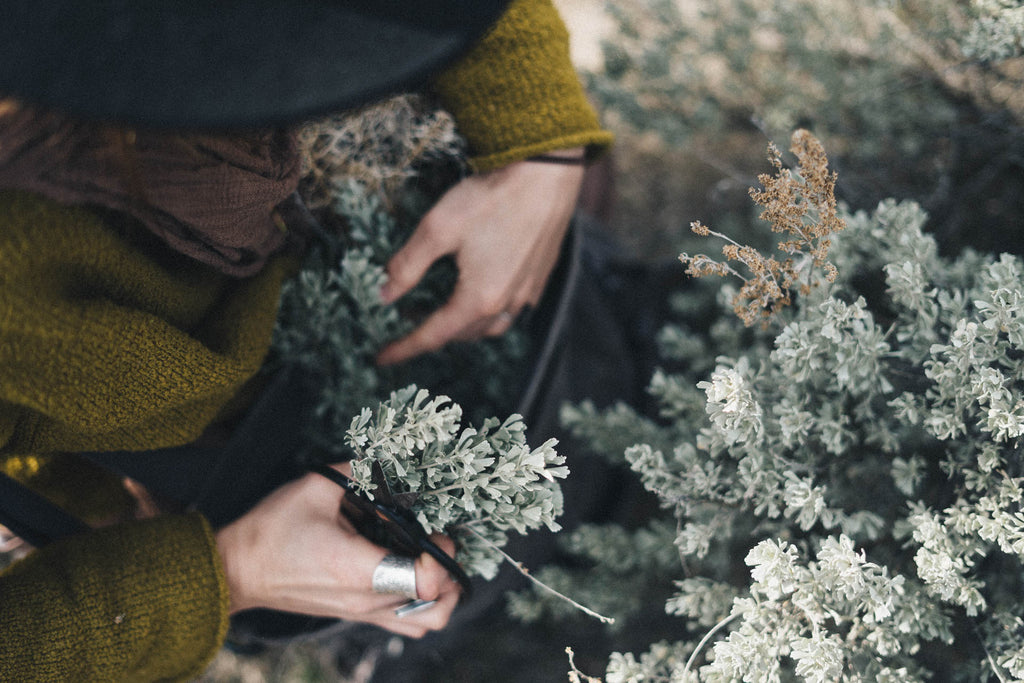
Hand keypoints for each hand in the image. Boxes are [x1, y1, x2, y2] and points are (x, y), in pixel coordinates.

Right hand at [215, 464, 461, 637]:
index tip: (436, 529)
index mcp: (358, 568)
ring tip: (434, 559)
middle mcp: (366, 600)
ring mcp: (362, 613)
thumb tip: (392, 459)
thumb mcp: (315, 487)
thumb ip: (360, 471)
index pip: (425, 580)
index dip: (442, 554)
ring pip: (427, 620)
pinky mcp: (357, 615)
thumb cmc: (273, 530)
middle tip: (440, 541)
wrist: (240, 570)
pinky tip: (412, 570)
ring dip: (443, 592)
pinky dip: (423, 601)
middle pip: (437, 604)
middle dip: (451, 571)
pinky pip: (406, 621)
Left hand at [376, 149, 584, 364]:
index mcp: (478, 299)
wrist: (547, 174)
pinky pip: (514, 310)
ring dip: (466, 329)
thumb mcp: (438, 228)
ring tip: (447, 318)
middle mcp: (506, 304)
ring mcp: (528, 291)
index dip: (404, 348)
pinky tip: (486, 296)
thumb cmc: (492, 198)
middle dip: (435, 336)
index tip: (382, 358)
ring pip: (493, 328)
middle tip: (408, 328)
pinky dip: (493, 314)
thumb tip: (385, 294)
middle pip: (464, 335)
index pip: (434, 335)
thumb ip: (407, 265)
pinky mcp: (541, 275)